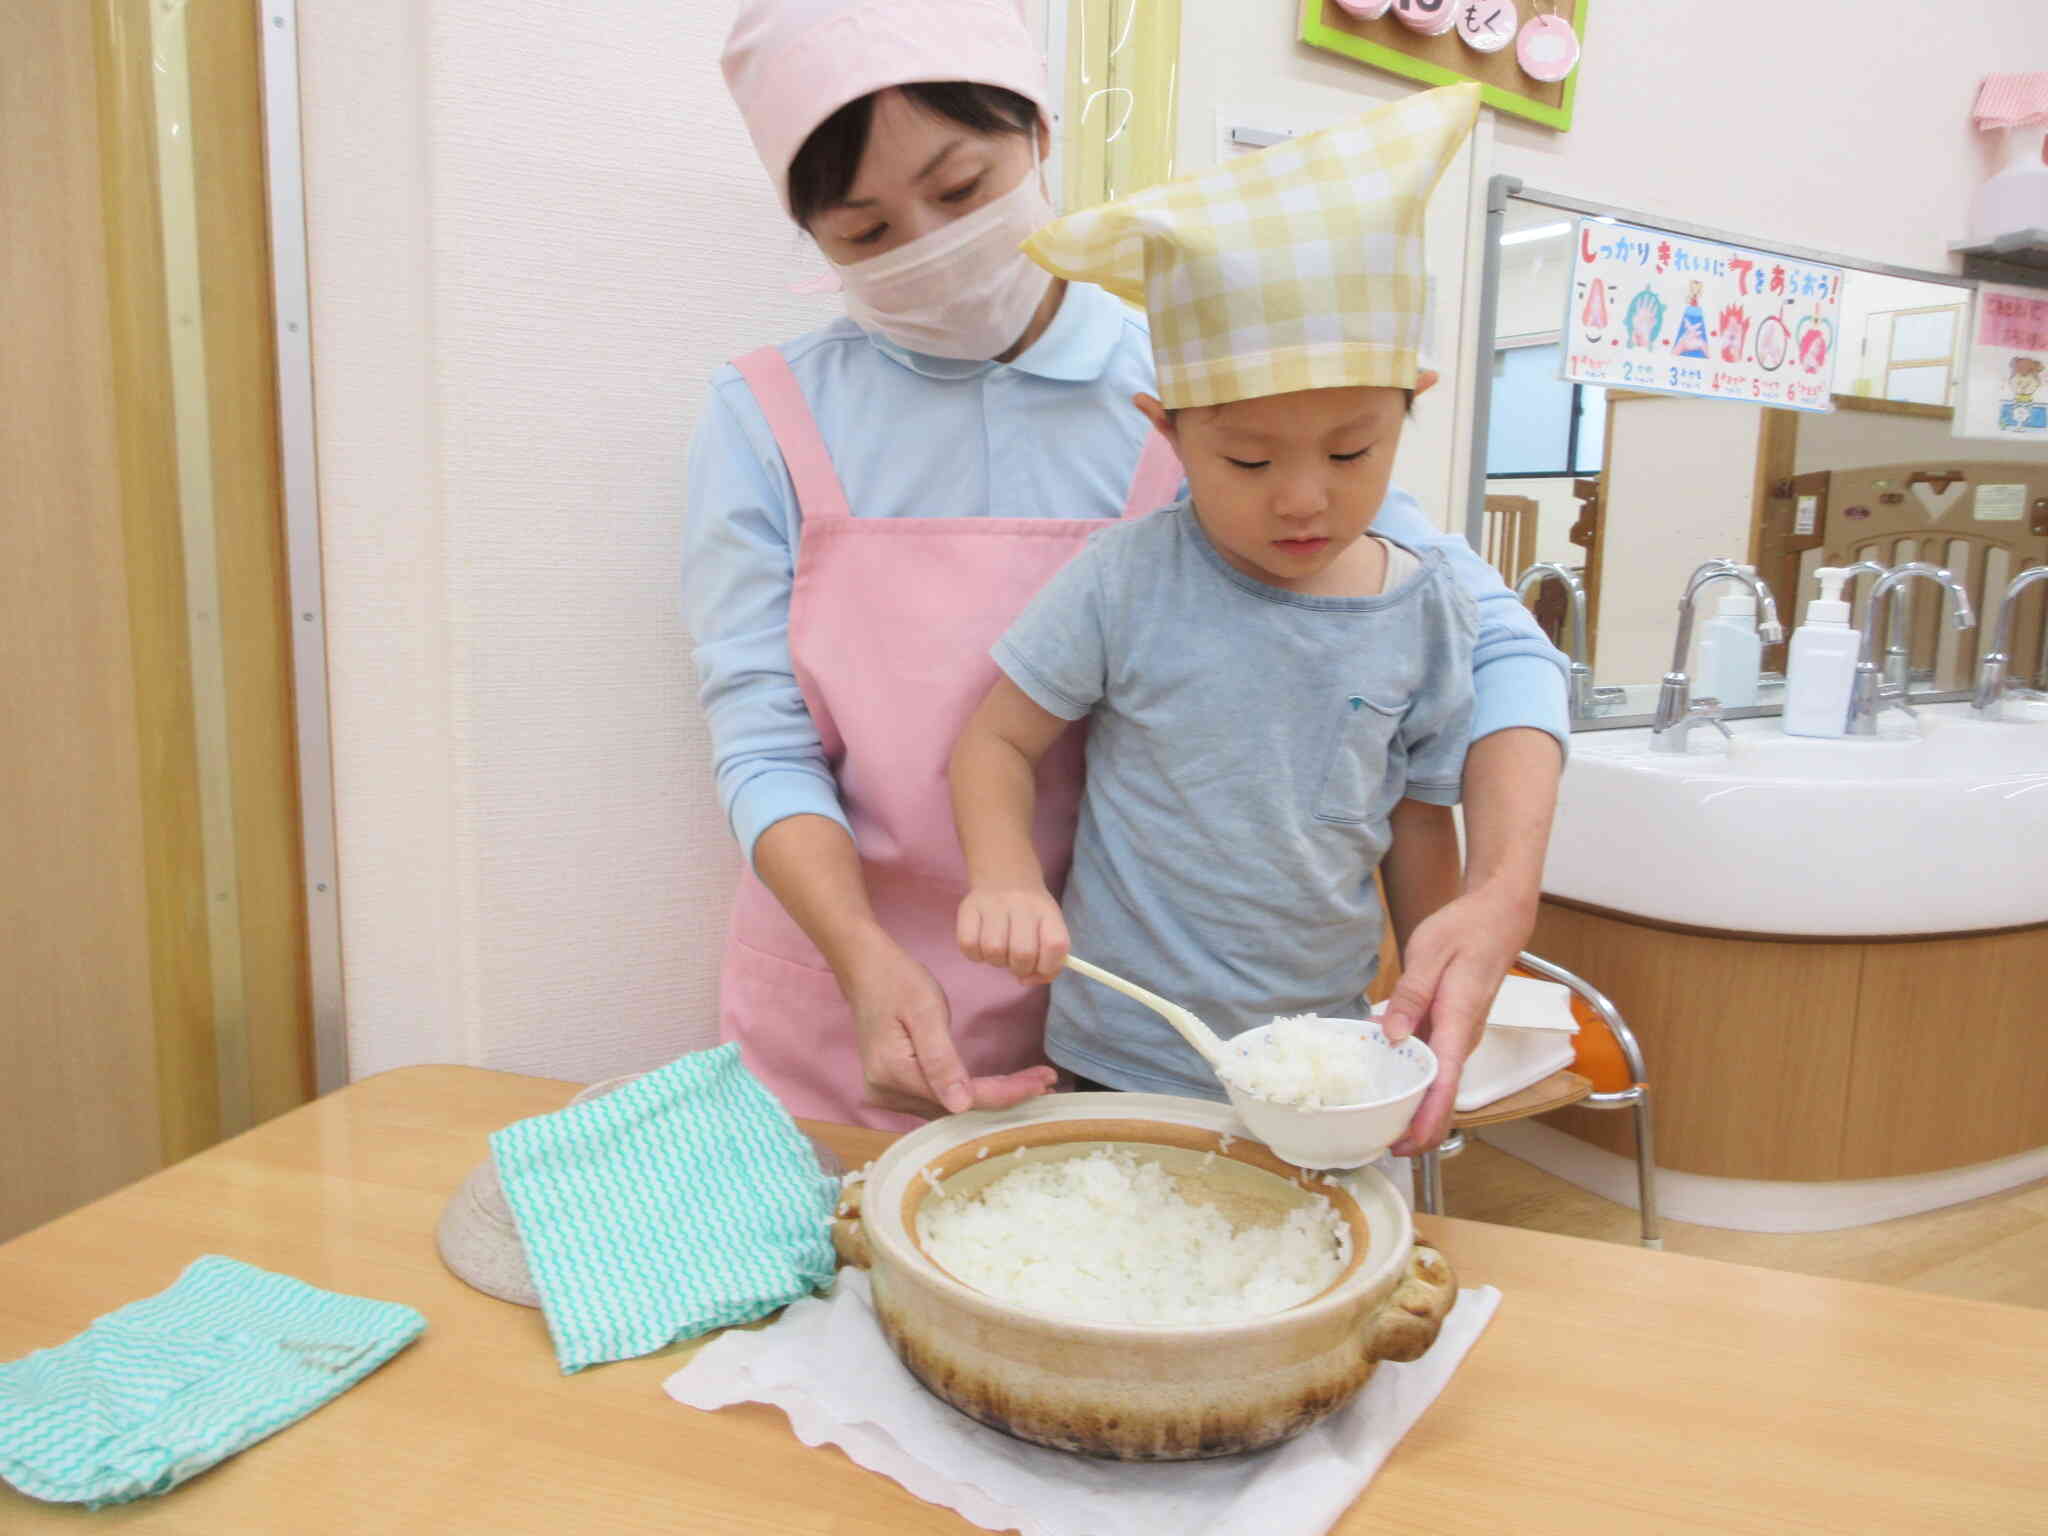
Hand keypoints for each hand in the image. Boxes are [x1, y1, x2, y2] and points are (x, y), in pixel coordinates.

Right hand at [840, 932, 1056, 1117]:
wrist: (865, 969)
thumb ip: (942, 1059)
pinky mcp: (893, 1088)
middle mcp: (886, 1094)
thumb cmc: (897, 980)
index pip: (959, 1098)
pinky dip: (969, 1094)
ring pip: (947, 1109)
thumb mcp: (925, 1012)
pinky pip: (937, 1099)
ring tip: (1031, 1084)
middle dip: (1003, 1098)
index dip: (1004, 1094)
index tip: (1042, 1083)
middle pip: (954, 1110)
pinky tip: (999, 1087)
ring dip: (989, 1099)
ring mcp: (887, 1094)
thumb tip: (961, 1105)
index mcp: (893, 1075)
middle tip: (1044, 1082)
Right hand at [956, 884, 1070, 984]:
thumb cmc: (1030, 913)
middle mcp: (1022, 904)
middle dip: (1020, 968)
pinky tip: (981, 945)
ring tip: (1000, 949)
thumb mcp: (1049, 927)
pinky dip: (975, 954)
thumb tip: (1026, 981)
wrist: (1004, 873)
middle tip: (1017, 961)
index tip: (1040, 967)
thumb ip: (1048, 960)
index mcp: (1047, 911)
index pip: (1056, 946)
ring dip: (996, 961)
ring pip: (994, 951)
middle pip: (1023, 954)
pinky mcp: (968, 907)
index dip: (1049, 967)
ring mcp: (993, 904)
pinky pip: (968, 946)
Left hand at [1379, 884, 1535, 1156]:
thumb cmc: (1466, 930)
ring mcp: (1459, 1037)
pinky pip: (1433, 1065)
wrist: (1499, 917)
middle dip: (1415, 1127)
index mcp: (1457, 1023)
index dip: (1425, 1121)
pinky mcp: (1452, 1030)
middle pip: (1442, 1096)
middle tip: (1376, 1143)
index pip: (1445, 1085)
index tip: (1404, 1146)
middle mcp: (1462, 1038)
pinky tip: (1384, 1081)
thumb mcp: (1429, 953)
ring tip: (1376, 1124)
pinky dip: (1413, 1081)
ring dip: (1413, 1108)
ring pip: (1438, 1084)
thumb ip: (1409, 995)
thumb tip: (1390, 1037)